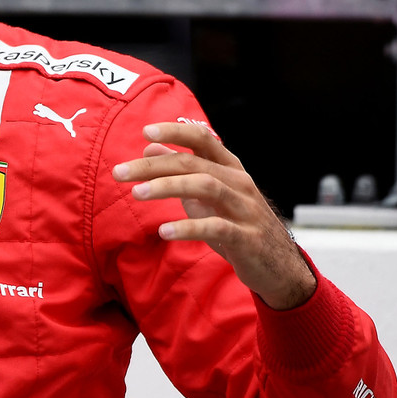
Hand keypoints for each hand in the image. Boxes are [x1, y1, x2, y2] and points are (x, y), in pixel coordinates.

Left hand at [112, 121, 315, 310]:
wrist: (278, 266)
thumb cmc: (236, 224)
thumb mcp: (207, 194)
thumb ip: (181, 171)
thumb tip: (150, 147)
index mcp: (230, 168)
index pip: (203, 139)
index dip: (175, 132)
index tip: (145, 132)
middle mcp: (239, 182)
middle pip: (193, 163)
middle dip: (153, 166)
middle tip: (118, 172)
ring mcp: (245, 209)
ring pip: (205, 186)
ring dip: (167, 187)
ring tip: (136, 194)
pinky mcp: (246, 238)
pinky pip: (216, 227)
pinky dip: (188, 227)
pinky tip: (164, 231)